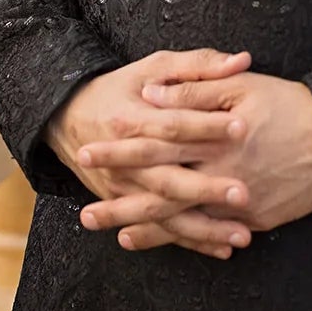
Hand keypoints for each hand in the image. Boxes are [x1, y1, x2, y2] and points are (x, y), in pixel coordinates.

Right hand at [46, 48, 255, 257]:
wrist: (68, 117)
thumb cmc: (121, 88)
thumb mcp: (154, 67)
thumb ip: (199, 65)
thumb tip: (242, 61)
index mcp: (131, 118)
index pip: (171, 124)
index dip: (205, 125)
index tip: (242, 128)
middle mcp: (124, 158)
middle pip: (168, 177)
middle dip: (206, 189)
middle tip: (243, 193)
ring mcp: (122, 187)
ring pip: (165, 212)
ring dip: (203, 228)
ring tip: (241, 236)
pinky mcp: (124, 203)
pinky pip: (159, 228)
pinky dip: (190, 241)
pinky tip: (221, 249)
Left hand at [77, 70, 311, 249]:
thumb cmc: (289, 105)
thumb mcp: (241, 85)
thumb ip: (193, 89)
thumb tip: (150, 95)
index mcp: (213, 135)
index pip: (158, 138)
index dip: (124, 143)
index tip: (91, 146)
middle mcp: (221, 172)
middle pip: (161, 189)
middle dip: (121, 201)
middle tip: (85, 214)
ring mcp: (237, 201)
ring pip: (182, 219)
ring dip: (146, 228)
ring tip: (113, 233)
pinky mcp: (254, 218)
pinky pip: (212, 231)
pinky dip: (185, 238)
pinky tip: (162, 242)